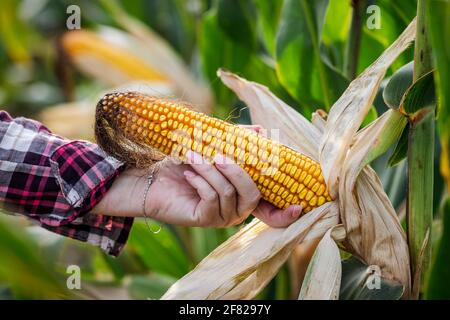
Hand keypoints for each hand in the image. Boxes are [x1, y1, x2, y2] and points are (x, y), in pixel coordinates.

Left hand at [92, 125, 302, 227]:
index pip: (270, 210)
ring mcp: (220, 217)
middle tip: (217, 152)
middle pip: (251, 194)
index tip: (299, 206)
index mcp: (243, 194)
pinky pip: (211, 199)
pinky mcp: (203, 219)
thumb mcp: (213, 147)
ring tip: (193, 155)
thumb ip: (237, 141)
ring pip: (229, 193)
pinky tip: (188, 172)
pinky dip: (201, 181)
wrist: (153, 178)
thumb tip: (262, 130)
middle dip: (236, 170)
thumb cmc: (185, 162)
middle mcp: (236, 210)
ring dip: (211, 170)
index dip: (285, 212)